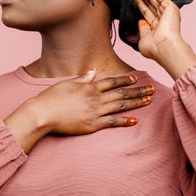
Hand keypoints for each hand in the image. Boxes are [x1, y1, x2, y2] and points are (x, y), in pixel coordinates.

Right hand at [31, 69, 154, 135]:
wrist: (43, 113)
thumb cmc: (51, 98)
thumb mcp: (66, 83)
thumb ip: (82, 78)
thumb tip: (92, 71)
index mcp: (89, 87)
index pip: (112, 82)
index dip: (125, 80)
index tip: (136, 79)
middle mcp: (95, 98)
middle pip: (121, 93)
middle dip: (138, 91)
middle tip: (152, 89)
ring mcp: (95, 111)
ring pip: (120, 106)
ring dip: (136, 103)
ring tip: (149, 101)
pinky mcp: (92, 124)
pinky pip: (112, 122)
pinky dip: (124, 121)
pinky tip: (135, 121)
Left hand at [133, 0, 183, 61]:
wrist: (165, 48)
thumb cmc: (154, 48)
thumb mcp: (143, 39)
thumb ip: (142, 30)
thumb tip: (141, 21)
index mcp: (156, 28)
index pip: (146, 13)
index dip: (140, 4)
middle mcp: (162, 20)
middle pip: (150, 4)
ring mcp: (167, 13)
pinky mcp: (171, 8)